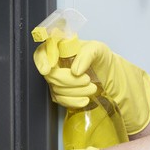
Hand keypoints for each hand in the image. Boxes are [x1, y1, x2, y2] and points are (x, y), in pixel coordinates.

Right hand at [34, 38, 149, 134]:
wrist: (108, 75)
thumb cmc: (101, 58)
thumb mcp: (98, 49)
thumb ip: (87, 55)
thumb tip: (75, 71)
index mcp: (59, 48)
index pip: (42, 52)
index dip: (41, 60)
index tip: (47, 70)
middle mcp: (55, 64)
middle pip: (51, 75)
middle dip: (69, 80)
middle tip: (88, 80)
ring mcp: (56, 80)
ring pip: (56, 89)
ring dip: (75, 92)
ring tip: (93, 88)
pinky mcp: (61, 94)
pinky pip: (61, 100)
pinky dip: (74, 101)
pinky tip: (85, 100)